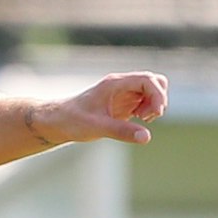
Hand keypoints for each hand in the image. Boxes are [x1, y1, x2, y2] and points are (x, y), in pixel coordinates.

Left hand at [47, 72, 168, 145]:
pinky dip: (148, 110)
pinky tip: (137, 121)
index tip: (155, 114)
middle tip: (146, 117)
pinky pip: (145, 101)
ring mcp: (124, 93)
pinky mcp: (124, 104)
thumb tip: (147, 137)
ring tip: (141, 119)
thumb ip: (122, 131)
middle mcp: (121, 85)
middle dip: (158, 99)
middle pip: (155, 81)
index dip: (158, 95)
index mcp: (115, 83)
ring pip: (152, 91)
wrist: (59, 121)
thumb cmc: (74, 121)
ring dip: (154, 105)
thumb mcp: (98, 127)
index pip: (147, 80)